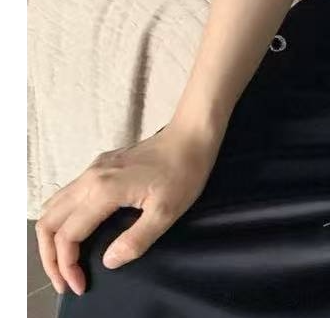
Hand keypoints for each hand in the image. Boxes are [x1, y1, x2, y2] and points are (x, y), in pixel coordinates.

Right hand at [35, 122, 220, 295]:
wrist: (192, 134)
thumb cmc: (184, 170)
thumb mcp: (167, 211)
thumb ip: (136, 240)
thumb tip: (108, 261)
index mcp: (104, 190)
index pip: (67, 235)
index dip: (66, 266)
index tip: (79, 284)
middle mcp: (91, 177)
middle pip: (48, 221)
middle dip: (50, 256)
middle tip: (64, 278)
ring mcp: (94, 168)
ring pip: (53, 206)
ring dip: (52, 237)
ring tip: (65, 260)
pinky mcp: (101, 164)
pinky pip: (67, 194)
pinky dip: (61, 219)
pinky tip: (77, 231)